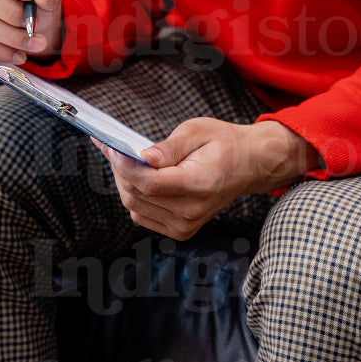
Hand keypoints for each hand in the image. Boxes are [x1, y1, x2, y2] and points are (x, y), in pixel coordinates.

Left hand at [95, 119, 317, 239]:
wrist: (249, 165)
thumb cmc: (224, 143)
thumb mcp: (198, 131)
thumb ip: (169, 147)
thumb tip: (143, 157)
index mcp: (198, 185)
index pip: (148, 183)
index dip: (124, 166)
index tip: (111, 147)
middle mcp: (192, 211)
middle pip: (137, 196)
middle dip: (120, 171)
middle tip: (113, 148)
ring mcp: (187, 225)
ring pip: (135, 207)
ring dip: (124, 183)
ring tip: (124, 160)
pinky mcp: (182, 230)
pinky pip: (143, 216)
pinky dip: (135, 197)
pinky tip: (137, 177)